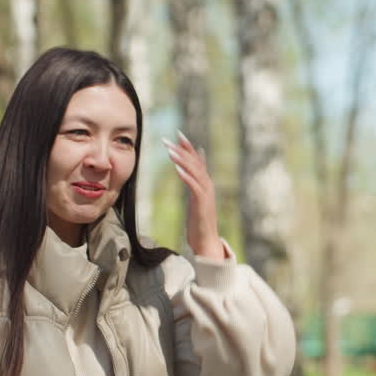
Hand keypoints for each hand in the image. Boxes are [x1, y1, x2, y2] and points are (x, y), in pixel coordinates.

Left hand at [165, 132, 225, 259]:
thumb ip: (195, 182)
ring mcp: (206, 193)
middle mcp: (207, 185)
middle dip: (181, 150)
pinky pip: (193, 186)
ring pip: (194, 171)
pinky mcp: (202, 203)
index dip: (188, 147)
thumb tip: (191, 172)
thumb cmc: (199, 222)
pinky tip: (176, 168)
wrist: (207, 241)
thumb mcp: (196, 198)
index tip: (178, 134)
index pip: (196, 160)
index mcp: (205, 183)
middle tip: (168, 139)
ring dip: (181, 160)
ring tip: (169, 151)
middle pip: (195, 162)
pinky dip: (185, 176)